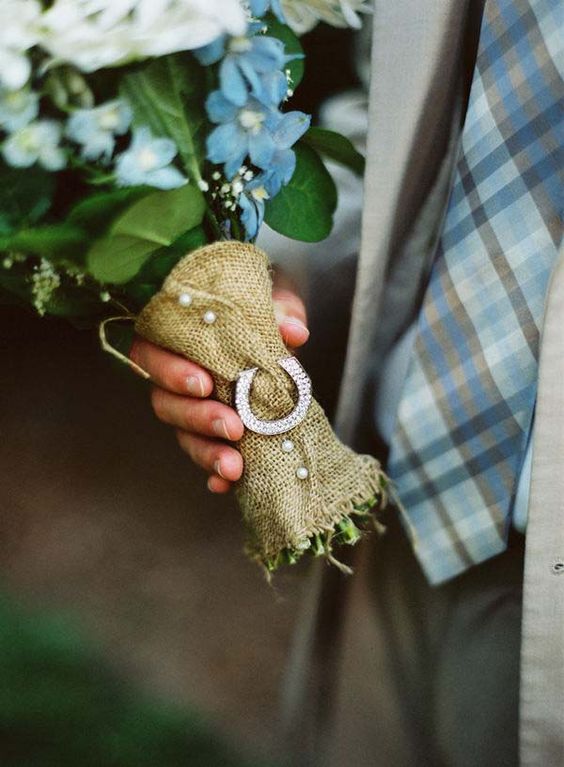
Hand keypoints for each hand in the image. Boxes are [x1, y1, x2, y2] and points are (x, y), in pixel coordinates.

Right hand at [129, 284, 308, 493]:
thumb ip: (278, 314)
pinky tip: (227, 486)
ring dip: (207, 452)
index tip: (205, 383)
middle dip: (198, 418)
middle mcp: (173, 378)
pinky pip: (204, 458)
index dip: (171, 372)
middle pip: (166, 403)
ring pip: (184, 435)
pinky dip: (214, 475)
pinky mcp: (209, 434)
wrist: (275, 330)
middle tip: (232, 427)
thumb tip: (294, 333)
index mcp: (174, 339)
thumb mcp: (270, 304)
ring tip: (234, 466)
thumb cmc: (260, 311)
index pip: (152, 355)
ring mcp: (190, 410)